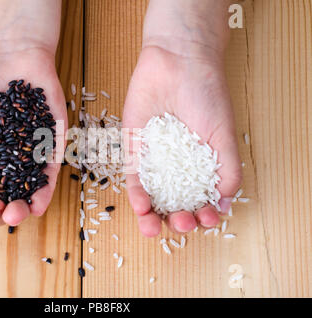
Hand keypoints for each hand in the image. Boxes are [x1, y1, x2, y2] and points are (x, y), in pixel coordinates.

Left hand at [123, 46, 241, 236]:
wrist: (179, 62)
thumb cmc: (206, 95)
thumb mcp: (224, 136)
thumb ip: (229, 171)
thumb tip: (225, 204)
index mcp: (200, 166)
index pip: (201, 200)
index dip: (204, 215)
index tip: (208, 218)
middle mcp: (176, 167)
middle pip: (175, 204)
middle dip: (179, 220)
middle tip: (185, 222)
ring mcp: (154, 160)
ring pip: (151, 197)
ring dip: (153, 217)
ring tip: (156, 227)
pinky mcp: (133, 149)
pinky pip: (133, 177)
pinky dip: (137, 195)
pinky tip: (142, 208)